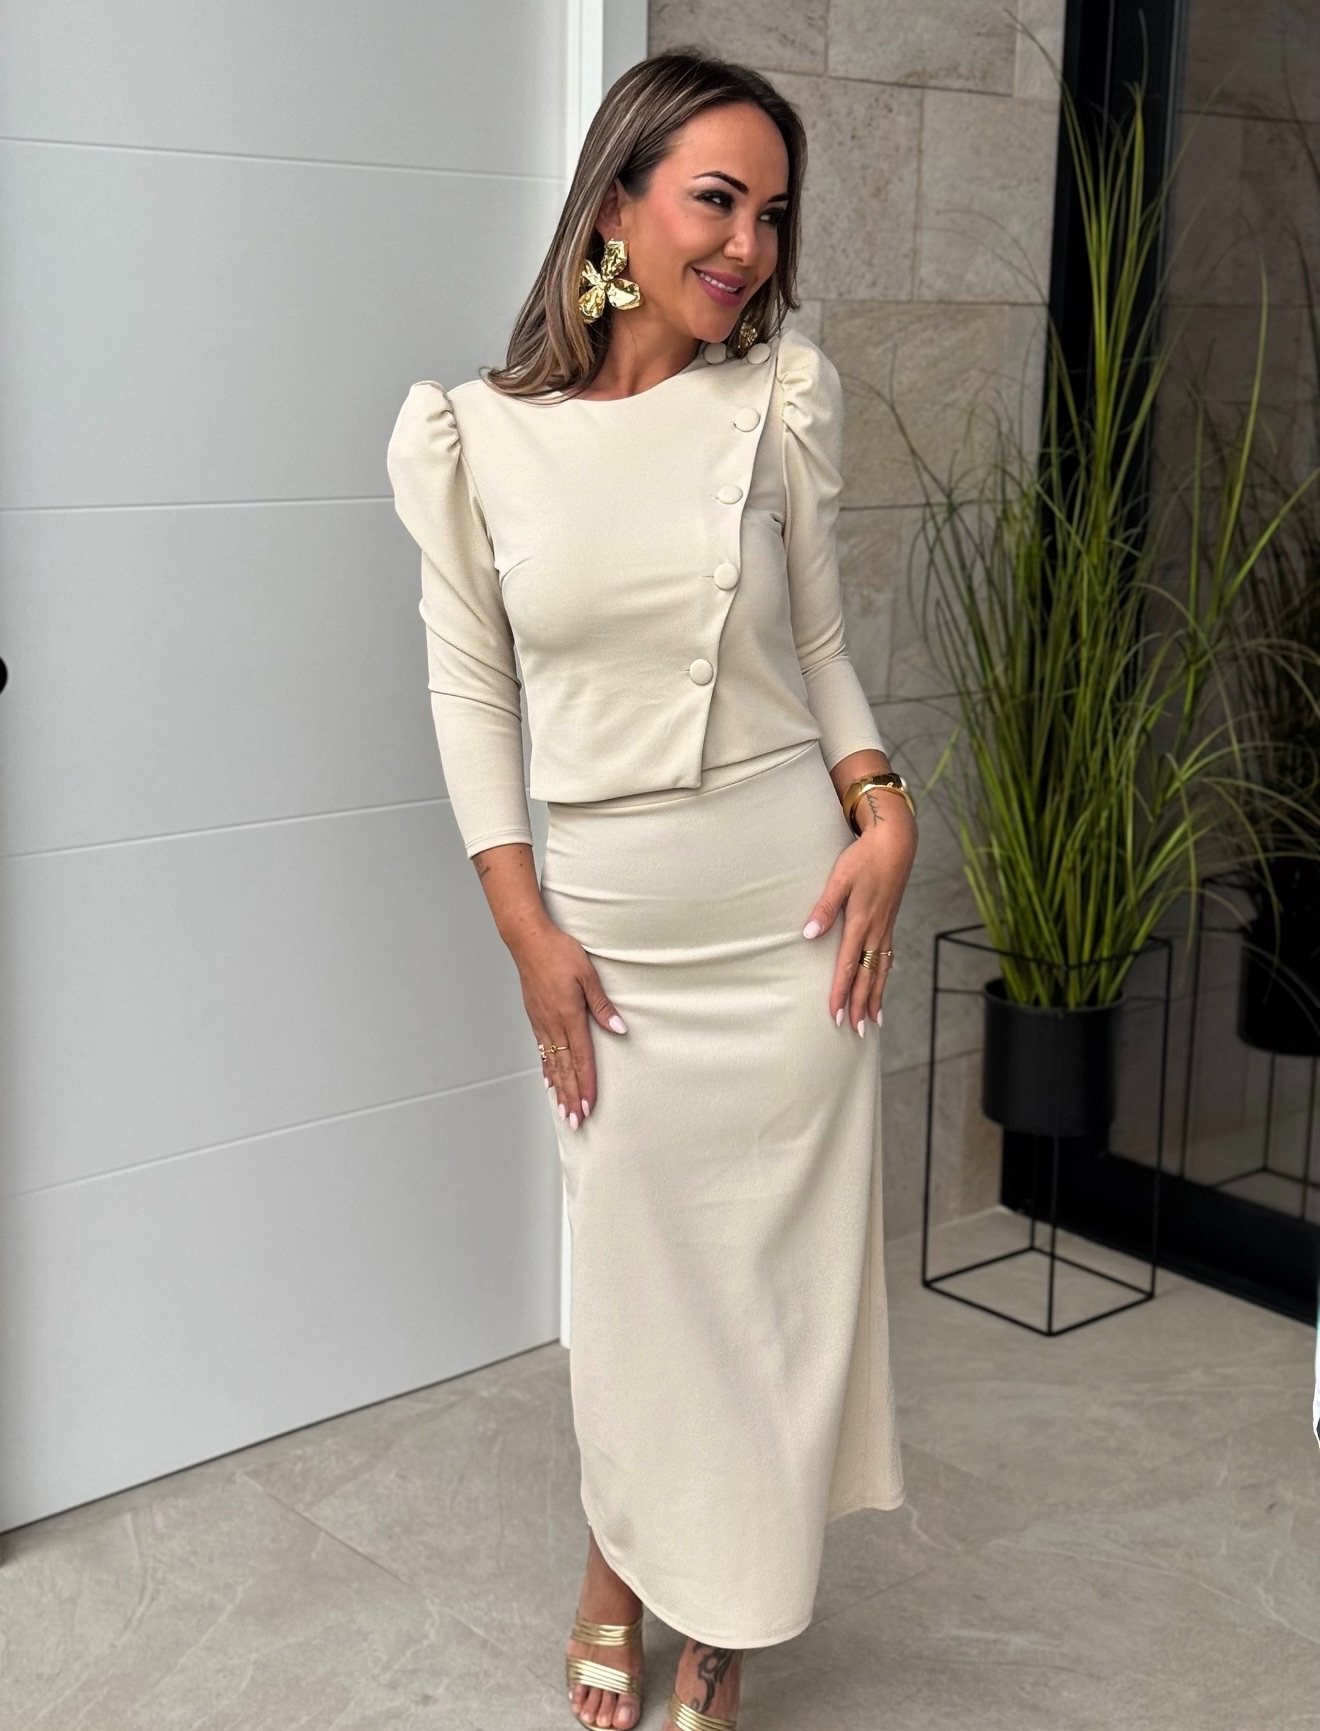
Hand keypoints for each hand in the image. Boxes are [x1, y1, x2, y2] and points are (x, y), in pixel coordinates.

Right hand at [509, 919, 626, 1128]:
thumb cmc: (559, 952)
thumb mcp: (587, 974)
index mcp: (568, 1015)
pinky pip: (542, 1051)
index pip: (580, 1058)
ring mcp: (541, 1022)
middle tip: (576, 1121)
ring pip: (552, 1064)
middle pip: (564, 1069)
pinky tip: (549, 1081)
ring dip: (558, 1089)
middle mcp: (552, 1024)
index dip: (585, 1084)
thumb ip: (602, 1005)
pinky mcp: (534, 1017)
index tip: (588, 1106)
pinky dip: (547, 1070)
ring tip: (563, 1111)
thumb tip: (619, 1029)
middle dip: (571, 1096)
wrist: (528, 940)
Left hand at [802, 802, 915, 1032]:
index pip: (848, 966)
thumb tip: (808, 934)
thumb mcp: (839, 878)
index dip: (841, 992)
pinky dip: (885, 976)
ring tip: (874, 1020)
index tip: (836, 1014)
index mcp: (861, 922)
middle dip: (861, 1004)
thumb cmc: (864, 858)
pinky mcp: (889, 921)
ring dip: (876, 996)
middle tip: (856, 1031)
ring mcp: (885, 927)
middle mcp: (875, 930)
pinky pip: (888, 956)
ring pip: (881, 970)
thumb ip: (824, 908)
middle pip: (867, 976)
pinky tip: (882, 984)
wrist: (896, 842)